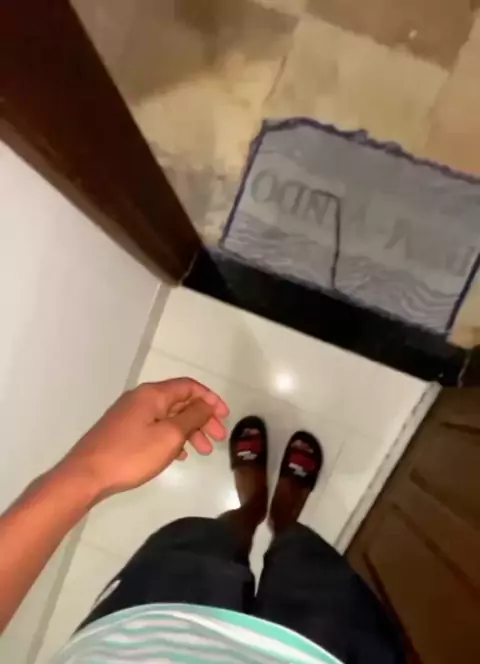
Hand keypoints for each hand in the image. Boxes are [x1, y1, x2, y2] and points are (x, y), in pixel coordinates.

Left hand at [56, 378, 228, 501]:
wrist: (86, 475)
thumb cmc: (131, 455)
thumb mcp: (169, 436)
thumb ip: (192, 417)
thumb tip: (207, 404)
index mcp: (153, 394)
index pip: (189, 386)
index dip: (210, 399)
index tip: (225, 418)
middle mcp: (141, 399)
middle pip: (180, 402)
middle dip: (202, 418)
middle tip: (216, 439)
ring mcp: (130, 415)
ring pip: (168, 417)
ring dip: (188, 431)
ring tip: (202, 452)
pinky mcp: (123, 431)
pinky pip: (155, 428)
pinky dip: (171, 437)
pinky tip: (179, 455)